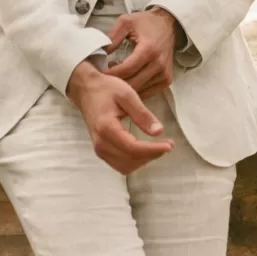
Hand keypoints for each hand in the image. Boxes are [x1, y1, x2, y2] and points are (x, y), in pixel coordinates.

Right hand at [65, 59, 173, 174]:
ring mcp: (99, 149)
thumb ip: (142, 114)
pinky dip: (135, 161)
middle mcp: (101, 143)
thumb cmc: (106, 89)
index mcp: (106, 128)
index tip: (170, 145)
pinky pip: (120, 164)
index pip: (133, 148)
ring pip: (125, 166)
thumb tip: (159, 132)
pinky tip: (145, 150)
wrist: (85, 89)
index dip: (153, 150)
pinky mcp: (101, 151)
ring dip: (144, 160)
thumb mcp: (127, 95)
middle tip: (168, 144)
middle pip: (130, 160)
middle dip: (152, 155)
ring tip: (158, 147)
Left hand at [104, 8, 176, 96]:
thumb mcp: (126, 22)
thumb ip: (112, 37)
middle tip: (105, 78)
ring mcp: (164, 74)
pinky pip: (148, 93)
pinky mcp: (166, 80)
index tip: (99, 73)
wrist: (168, 24)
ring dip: (126, 88)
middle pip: (133, 83)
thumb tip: (101, 53)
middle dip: (116, 83)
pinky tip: (128, 79)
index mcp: (149, 49)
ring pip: (140, 90)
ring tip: (116, 76)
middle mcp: (159, 64)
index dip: (111, 74)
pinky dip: (136, 90)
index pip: (127, 69)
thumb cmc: (147, 23)